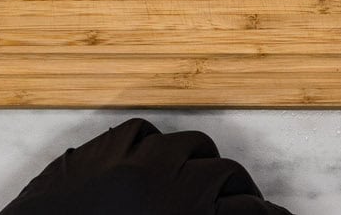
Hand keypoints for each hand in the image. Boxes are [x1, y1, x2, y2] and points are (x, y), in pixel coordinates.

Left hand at [0, 117, 291, 214]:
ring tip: (199, 176)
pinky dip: (151, 142)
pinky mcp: (94, 156)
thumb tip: (219, 214)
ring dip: (197, 159)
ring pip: (182, 143)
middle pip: (221, 171)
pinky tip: (153, 155)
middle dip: (236, 188)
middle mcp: (160, 185)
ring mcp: (126, 165)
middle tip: (241, 204)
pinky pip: (135, 133)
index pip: (246, 212)